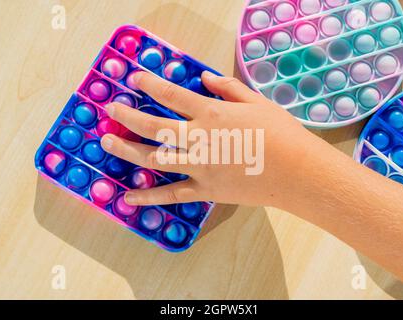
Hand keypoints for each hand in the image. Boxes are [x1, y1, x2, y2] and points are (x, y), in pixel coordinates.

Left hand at [100, 71, 318, 206]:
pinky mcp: (205, 190)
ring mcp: (199, 167)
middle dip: (128, 117)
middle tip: (111, 111)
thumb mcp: (256, 102)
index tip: (134, 80)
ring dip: (127, 150)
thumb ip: (228, 88)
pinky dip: (149, 198)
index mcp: (211, 114)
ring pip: (154, 158)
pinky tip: (128, 199)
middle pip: (154, 127)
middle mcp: (198, 139)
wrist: (296, 172)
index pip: (172, 96)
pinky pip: (171, 195)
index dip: (151, 86)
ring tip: (106, 144)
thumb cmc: (280, 133)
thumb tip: (206, 76)